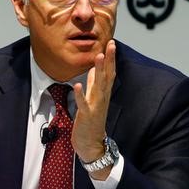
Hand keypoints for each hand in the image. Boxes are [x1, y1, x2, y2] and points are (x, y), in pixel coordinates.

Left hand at [72, 40, 115, 177]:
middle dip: (109, 60)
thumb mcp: (93, 99)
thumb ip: (93, 84)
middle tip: (111, 44)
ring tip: (98, 57)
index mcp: (103, 94)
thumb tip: (92, 69)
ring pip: (98, 87)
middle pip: (107, 76)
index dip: (111, 58)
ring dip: (98, 72)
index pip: (109, 72)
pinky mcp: (87, 116)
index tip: (111, 43)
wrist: (92, 145)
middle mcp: (102, 98)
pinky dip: (80, 95)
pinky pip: (83, 104)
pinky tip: (76, 85)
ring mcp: (95, 107)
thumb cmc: (91, 122)